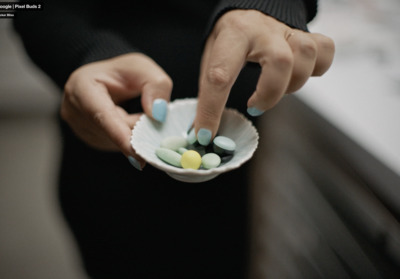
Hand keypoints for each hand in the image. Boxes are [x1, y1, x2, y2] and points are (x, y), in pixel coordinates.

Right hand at [61, 53, 172, 168]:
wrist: (108, 77)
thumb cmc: (124, 71)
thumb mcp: (145, 68)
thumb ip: (156, 86)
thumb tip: (157, 114)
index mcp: (81, 86)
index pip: (101, 115)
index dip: (120, 135)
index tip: (137, 154)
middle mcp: (73, 109)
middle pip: (110, 132)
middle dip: (136, 131)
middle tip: (156, 123)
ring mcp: (78, 127)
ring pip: (113, 141)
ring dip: (133, 134)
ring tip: (141, 117)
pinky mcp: (89, 138)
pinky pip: (113, 145)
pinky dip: (128, 138)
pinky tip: (133, 127)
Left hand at [194, 10, 334, 144]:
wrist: (251, 9)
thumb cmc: (230, 38)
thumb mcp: (212, 55)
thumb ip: (210, 88)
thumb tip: (202, 130)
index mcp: (233, 34)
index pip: (219, 75)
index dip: (212, 110)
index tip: (206, 135)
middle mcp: (262, 29)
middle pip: (281, 61)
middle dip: (270, 94)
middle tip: (254, 107)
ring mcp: (288, 31)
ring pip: (306, 55)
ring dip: (293, 84)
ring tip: (274, 90)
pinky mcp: (306, 34)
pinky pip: (324, 51)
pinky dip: (317, 68)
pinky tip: (297, 75)